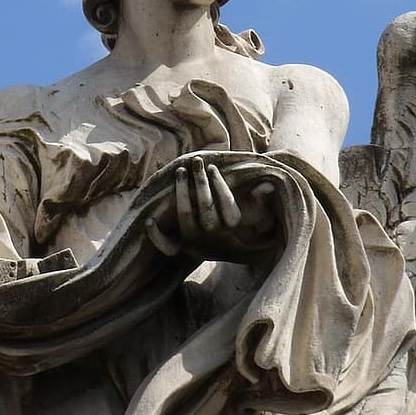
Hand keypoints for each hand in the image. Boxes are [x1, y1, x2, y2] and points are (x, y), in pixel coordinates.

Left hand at [145, 155, 277, 259]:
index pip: (227, 206)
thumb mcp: (260, 217)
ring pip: (186, 219)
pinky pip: (167, 248)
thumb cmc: (245, 229)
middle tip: (197, 161)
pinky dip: (157, 237)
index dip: (220, 186)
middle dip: (201, 183)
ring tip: (180, 172)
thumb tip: (265, 185)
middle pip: (205, 208)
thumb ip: (263, 201)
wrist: (229, 253)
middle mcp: (213, 236)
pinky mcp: (182, 249)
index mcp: (232, 229)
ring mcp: (195, 243)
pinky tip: (150, 221)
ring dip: (182, 195)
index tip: (214, 168)